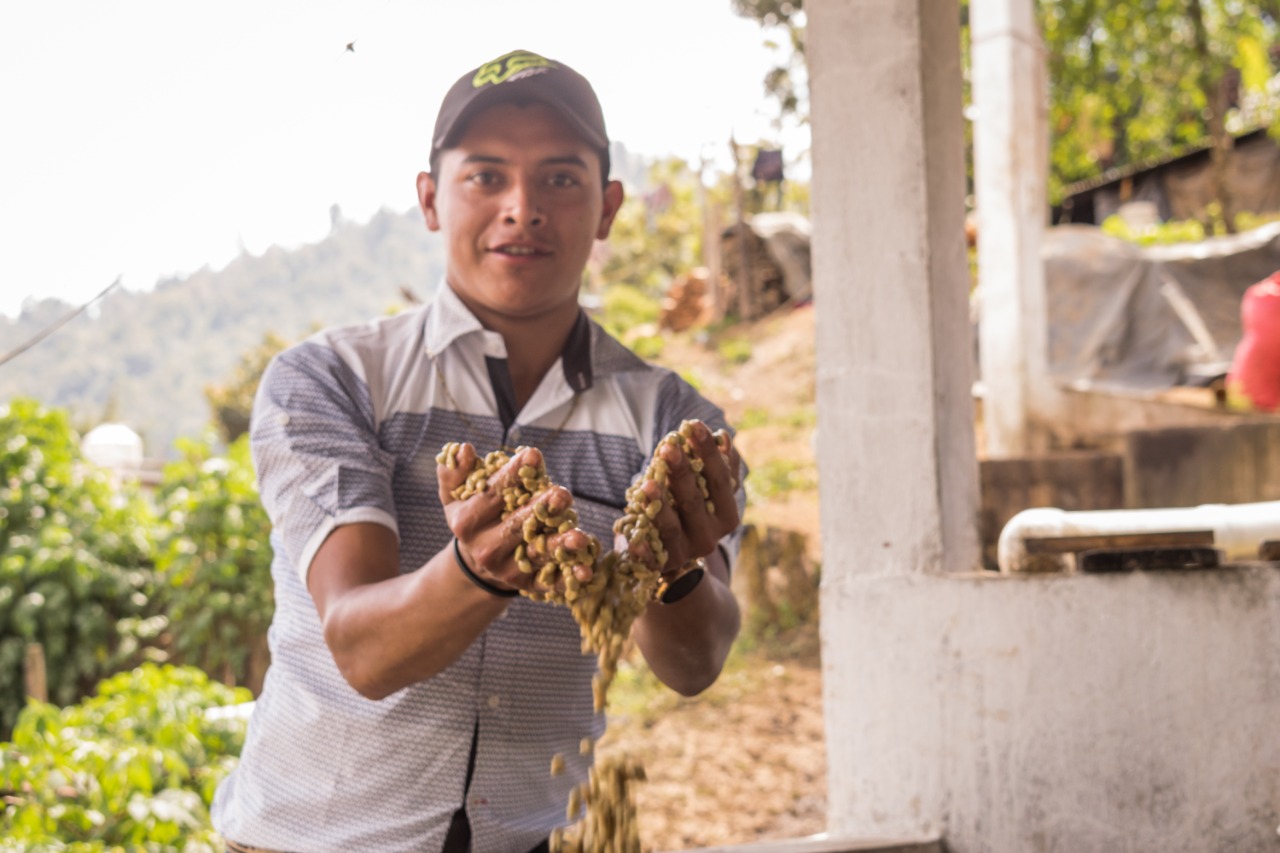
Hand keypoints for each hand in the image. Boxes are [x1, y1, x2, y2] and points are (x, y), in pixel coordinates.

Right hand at [437, 444, 594, 595]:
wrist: (477, 562)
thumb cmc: (475, 516)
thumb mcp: (455, 495)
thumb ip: (455, 472)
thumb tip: (463, 448)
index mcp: (467, 522)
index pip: (493, 495)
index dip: (513, 474)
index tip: (534, 455)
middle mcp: (486, 548)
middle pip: (517, 525)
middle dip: (541, 509)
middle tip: (563, 493)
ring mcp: (508, 569)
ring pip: (537, 554)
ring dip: (560, 546)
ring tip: (579, 537)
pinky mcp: (528, 585)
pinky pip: (551, 582)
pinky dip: (570, 578)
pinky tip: (586, 570)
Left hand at [620, 421, 741, 577]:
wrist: (673, 556)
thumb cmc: (688, 510)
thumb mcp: (706, 490)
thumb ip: (718, 466)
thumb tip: (723, 436)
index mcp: (726, 516)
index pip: (720, 480)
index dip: (708, 453)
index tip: (694, 425)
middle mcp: (709, 537)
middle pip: (694, 502)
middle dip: (681, 473)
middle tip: (668, 446)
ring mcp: (684, 553)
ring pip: (671, 528)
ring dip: (660, 506)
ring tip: (647, 484)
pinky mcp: (659, 566)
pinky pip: (649, 559)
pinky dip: (641, 551)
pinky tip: (632, 539)